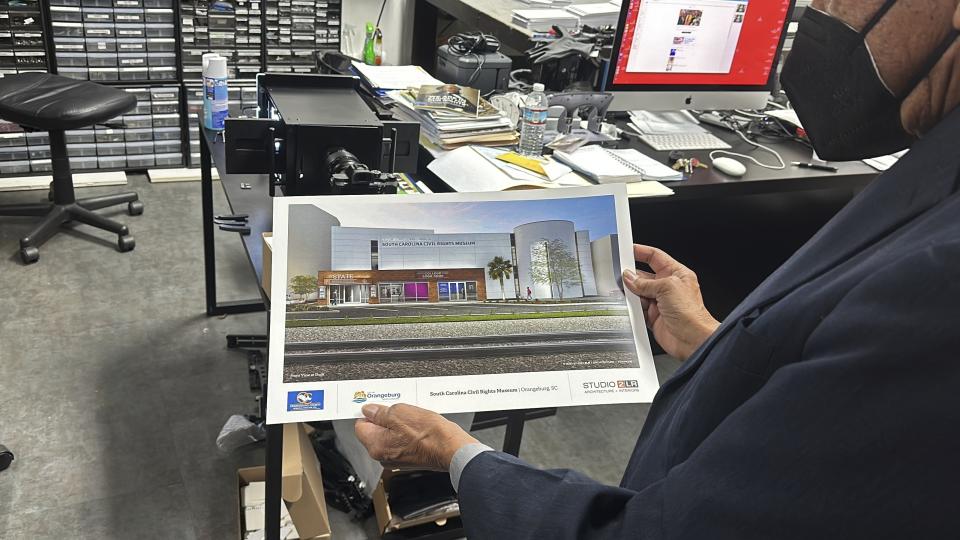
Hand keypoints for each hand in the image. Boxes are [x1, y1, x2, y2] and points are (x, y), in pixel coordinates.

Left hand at [355, 403, 478, 470]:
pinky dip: (407, 433)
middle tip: (399, 410)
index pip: (360, 426)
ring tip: (412, 417)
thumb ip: (380, 412)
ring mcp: (397, 459)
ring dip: (397, 425)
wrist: (452, 449)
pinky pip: (401, 441)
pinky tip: (418, 427)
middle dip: (384, 419)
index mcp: (376, 445)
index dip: (368, 413)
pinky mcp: (409, 459)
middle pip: (375, 432)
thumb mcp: (401, 412)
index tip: (376, 406)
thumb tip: (369, 410)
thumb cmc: (430, 434)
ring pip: (389, 436)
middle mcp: (383, 456)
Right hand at [623, 245, 719, 360]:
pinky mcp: (653, 316)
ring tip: (625, 292)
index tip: (628, 249)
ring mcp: (660, 302)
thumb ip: (645, 283)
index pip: (655, 257)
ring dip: (631, 293)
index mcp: (676, 274)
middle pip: (644, 275)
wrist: (692, 339)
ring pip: (639, 292)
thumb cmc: (691, 313)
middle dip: (632, 275)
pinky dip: (631, 307)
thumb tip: (630, 278)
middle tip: (621, 275)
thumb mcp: (667, 287)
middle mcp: (668, 287)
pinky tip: (629, 306)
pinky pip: (637, 308)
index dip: (641, 252)